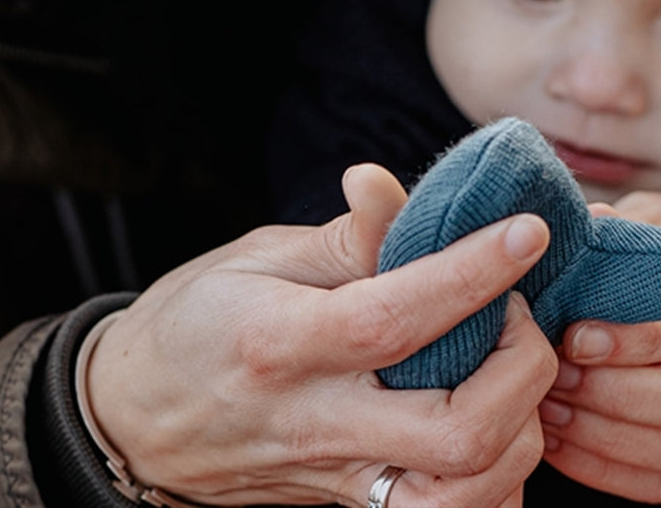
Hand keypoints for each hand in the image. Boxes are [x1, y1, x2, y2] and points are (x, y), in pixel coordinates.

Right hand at [86, 164, 557, 506]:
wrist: (134, 415)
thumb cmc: (198, 318)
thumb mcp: (258, 256)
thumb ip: (345, 236)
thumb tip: (388, 185)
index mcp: (283, 343)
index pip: (397, 315)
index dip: (473, 272)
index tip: (526, 232)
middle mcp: (315, 420)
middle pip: (454, 429)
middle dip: (522, 367)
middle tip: (515, 310)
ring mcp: (335, 475)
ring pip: (463, 494)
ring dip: (519, 427)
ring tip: (508, 364)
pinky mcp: (348, 505)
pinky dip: (494, 482)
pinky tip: (495, 424)